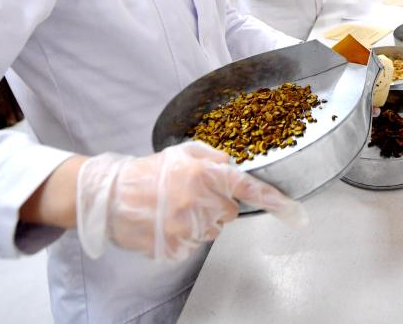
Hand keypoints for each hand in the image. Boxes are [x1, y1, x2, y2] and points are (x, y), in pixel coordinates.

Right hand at [76, 141, 305, 260]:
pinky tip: (167, 223)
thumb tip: (233, 165)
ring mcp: (187, 229)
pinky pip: (194, 245)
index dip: (272, 198)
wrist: (109, 198)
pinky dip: (185, 237)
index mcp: (202, 175)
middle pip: (230, 212)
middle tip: (191, 197)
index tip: (293, 210)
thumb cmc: (146, 173)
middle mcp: (198, 203)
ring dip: (201, 222)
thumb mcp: (181, 153)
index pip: (245, 187)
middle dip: (217, 206)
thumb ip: (212, 157)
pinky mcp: (176, 248)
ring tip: (174, 209)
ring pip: (213, 230)